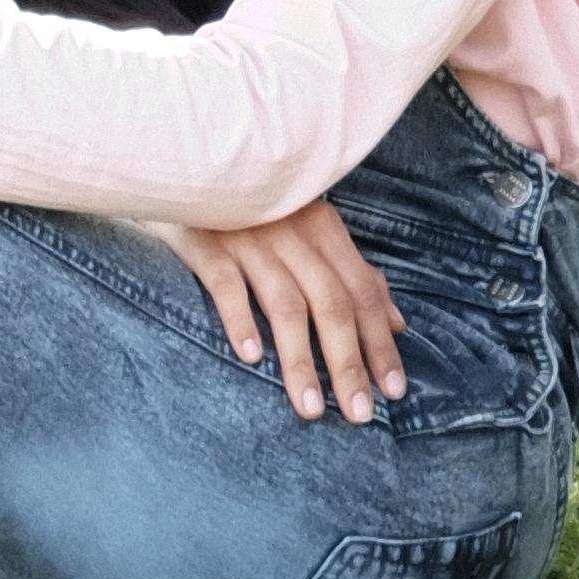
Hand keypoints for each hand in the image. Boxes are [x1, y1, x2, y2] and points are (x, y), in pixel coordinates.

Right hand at [156, 198, 405, 422]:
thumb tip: (396, 320)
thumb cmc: (252, 209)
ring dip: (301, 359)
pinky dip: (241, 319)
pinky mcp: (205, 240)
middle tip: (358, 414)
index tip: (392, 390)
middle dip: (349, 362)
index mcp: (323, 229)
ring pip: (285, 303)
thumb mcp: (309, 230)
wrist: (182, 165)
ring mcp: (248, 237)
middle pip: (331, 304)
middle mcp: (292, 233)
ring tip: (309, 407)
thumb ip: (352, 273)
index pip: (362, 293)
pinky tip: (252, 358)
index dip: (380, 342)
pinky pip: (226, 283)